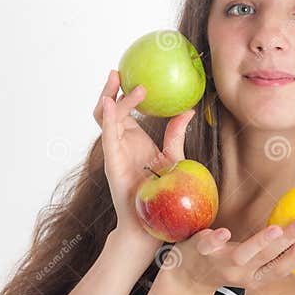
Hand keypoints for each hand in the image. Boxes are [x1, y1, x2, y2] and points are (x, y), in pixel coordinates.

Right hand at [96, 69, 195, 237]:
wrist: (151, 224)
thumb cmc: (161, 194)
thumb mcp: (173, 158)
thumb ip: (175, 134)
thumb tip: (188, 110)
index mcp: (132, 140)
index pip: (123, 110)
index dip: (124, 92)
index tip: (133, 73)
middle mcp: (120, 143)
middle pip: (108, 109)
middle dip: (111, 89)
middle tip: (119, 71)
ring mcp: (115, 152)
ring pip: (105, 118)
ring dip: (111, 98)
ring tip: (120, 82)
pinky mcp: (113, 163)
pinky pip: (108, 137)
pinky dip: (107, 118)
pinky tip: (110, 104)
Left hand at [163, 217, 294, 290]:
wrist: (187, 276)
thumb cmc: (230, 268)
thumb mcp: (258, 273)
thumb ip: (286, 269)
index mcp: (256, 277)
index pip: (281, 269)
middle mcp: (241, 273)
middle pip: (267, 259)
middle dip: (288, 243)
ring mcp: (220, 263)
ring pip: (243, 255)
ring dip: (260, 243)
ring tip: (277, 228)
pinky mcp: (201, 251)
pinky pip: (208, 246)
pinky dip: (215, 241)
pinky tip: (225, 232)